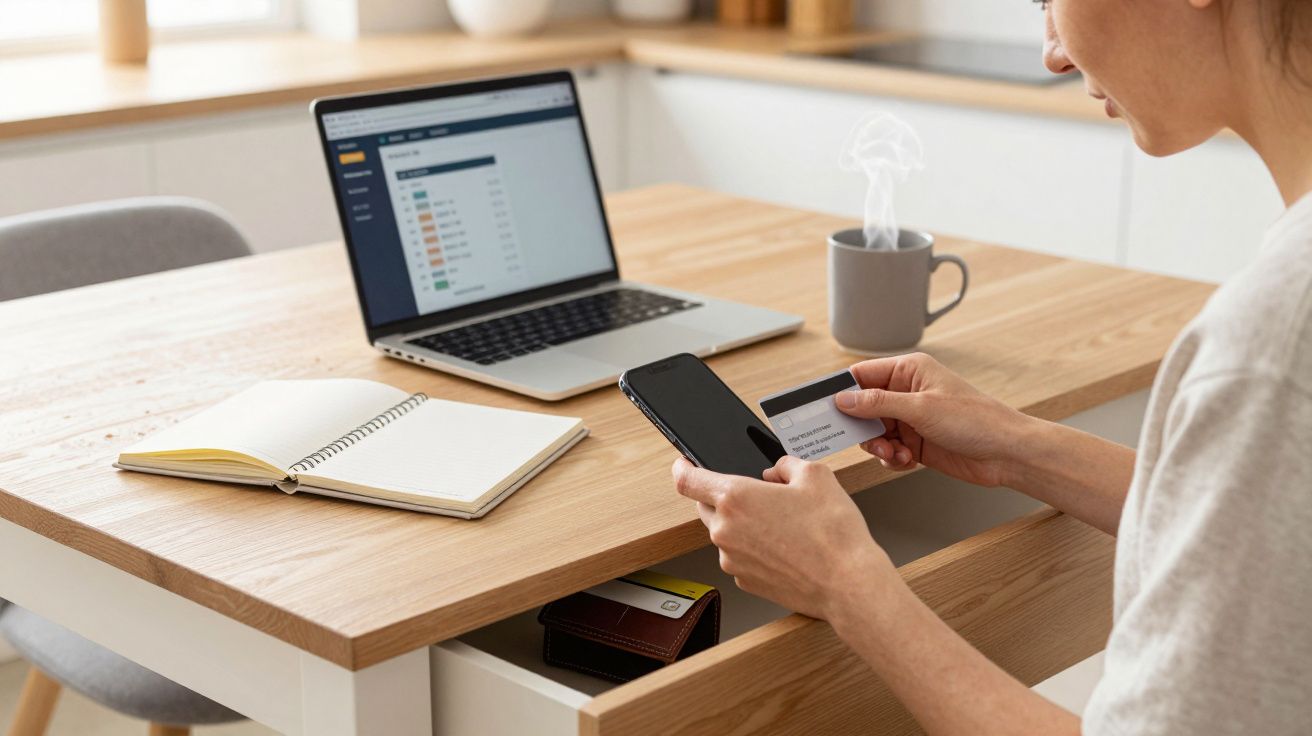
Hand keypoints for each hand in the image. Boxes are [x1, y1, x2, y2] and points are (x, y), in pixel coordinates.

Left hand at [671, 455, 895, 620]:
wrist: (848, 584)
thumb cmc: (833, 534)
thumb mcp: (816, 475)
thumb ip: (786, 464)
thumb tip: (776, 471)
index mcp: (736, 498)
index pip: (687, 480)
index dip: (682, 468)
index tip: (683, 464)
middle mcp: (726, 531)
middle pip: (706, 506)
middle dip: (724, 497)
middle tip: (759, 496)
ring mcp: (732, 560)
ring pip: (725, 533)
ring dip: (743, 525)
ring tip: (784, 526)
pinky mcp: (745, 581)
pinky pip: (739, 557)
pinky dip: (754, 549)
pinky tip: (784, 548)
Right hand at [839, 352, 1031, 487]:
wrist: (1006, 453)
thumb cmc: (976, 420)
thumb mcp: (920, 408)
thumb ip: (877, 403)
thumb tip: (843, 399)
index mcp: (909, 371)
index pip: (861, 375)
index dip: (841, 391)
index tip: (823, 407)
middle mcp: (907, 392)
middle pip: (863, 407)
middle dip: (862, 427)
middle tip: (864, 439)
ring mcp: (911, 418)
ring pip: (874, 432)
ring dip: (878, 446)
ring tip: (892, 453)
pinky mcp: (916, 442)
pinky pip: (888, 449)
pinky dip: (891, 458)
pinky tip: (906, 460)